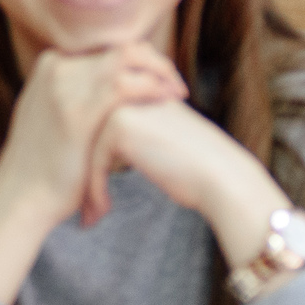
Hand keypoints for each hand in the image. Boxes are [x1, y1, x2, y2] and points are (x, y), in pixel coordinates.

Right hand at [0, 43, 188, 228]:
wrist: (20, 195)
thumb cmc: (41, 164)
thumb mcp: (49, 114)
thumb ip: (72, 94)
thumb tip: (104, 90)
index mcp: (51, 64)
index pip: (109, 49)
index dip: (141, 61)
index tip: (161, 79)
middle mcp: (57, 66)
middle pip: (122, 48)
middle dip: (155, 62)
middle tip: (175, 86)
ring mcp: (65, 84)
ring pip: (129, 58)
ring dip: (160, 72)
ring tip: (177, 93)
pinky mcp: (79, 110)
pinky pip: (128, 85)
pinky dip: (153, 88)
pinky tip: (167, 102)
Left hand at [83, 99, 290, 263]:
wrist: (223, 178)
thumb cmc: (196, 168)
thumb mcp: (160, 139)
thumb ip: (133, 133)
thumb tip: (98, 152)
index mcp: (138, 89)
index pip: (97, 125)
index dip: (92, 163)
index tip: (88, 192)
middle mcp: (127, 90)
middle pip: (87, 136)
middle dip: (82, 173)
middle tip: (81, 207)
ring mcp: (121, 105)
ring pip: (86, 150)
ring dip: (85, 186)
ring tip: (89, 215)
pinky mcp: (119, 126)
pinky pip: (94, 162)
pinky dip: (95, 191)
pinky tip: (100, 214)